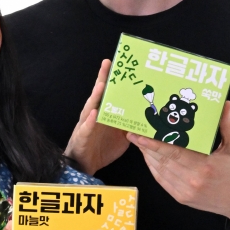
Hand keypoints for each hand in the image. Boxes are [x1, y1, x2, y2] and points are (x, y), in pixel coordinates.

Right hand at [65, 59, 129, 175]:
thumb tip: (147, 118)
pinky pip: (87, 128)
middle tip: (107, 63)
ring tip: (102, 85)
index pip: (108, 93)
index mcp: (103, 113)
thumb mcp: (122, 136)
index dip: (112, 79)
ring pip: (91, 107)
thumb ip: (130, 124)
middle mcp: (94, 115)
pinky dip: (90, 121)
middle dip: (102, 78)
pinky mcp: (83, 136)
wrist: (86, 165)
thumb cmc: (101, 148)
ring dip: (96, 96)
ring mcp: (87, 124)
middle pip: (98, 94)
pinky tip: (94, 114)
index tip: (118, 63)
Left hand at [127, 101, 229, 223]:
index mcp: (204, 165)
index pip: (173, 152)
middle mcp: (193, 179)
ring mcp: (185, 190)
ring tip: (139, 144)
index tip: (140, 135)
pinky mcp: (181, 198)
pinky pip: (162, 181)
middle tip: (132, 135)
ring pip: (160, 171)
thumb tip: (225, 104)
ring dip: (147, 157)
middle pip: (162, 160)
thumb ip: (226, 125)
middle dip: (144, 147)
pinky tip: (149, 158)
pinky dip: (153, 169)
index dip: (153, 144)